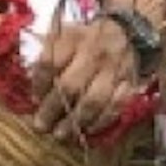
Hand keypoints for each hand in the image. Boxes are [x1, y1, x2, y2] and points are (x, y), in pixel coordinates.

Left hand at [27, 19, 145, 145]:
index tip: (34, 100)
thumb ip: (50, 55)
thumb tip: (36, 89)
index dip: (39, 85)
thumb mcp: (67, 34)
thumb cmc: (90, 37)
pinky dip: (100, 122)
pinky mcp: (129, 84)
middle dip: (52, 110)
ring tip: (60, 135)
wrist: (130, 30)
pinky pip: (115, 107)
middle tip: (41, 126)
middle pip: (70, 86)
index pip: (51, 64)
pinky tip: (87, 130)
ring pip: (93, 101)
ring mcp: (114, 71)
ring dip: (75, 121)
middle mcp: (94, 54)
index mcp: (74, 39)